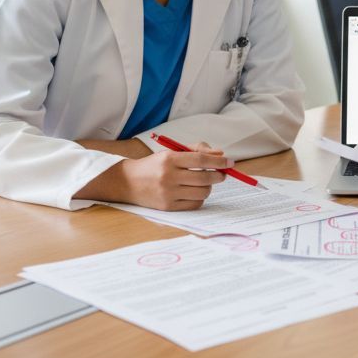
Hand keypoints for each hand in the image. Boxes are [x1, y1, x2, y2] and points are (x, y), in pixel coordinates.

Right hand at [75, 141, 230, 210]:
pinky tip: (196, 192)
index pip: (201, 160)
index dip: (219, 162)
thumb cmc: (154, 165)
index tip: (230, 162)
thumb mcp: (171, 152)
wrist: (128, 182)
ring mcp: (168, 193)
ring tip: (206, 182)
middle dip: (218, 175)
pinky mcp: (167, 206)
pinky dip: (200, 197)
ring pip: (202, 192)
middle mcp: (168, 176)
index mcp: (169, 159)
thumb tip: (220, 155)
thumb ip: (196, 150)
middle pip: (205, 178)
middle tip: (221, 173)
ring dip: (209, 187)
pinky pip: (194, 204)